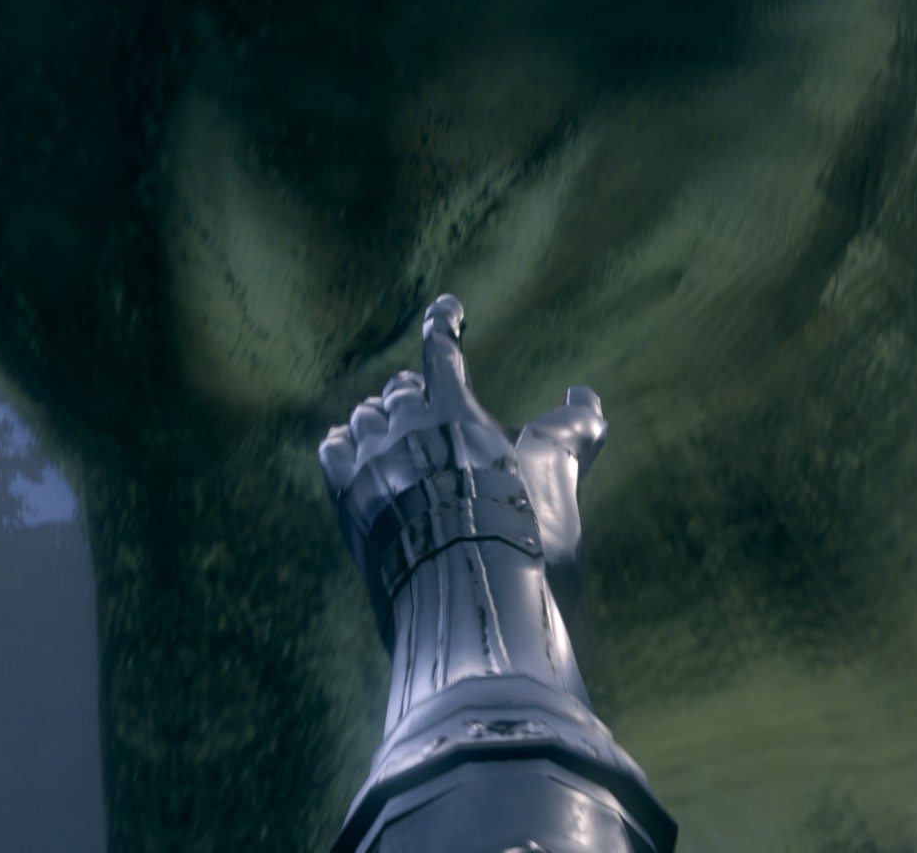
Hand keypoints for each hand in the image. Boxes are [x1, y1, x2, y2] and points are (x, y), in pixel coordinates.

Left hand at [318, 293, 607, 641]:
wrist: (471, 608)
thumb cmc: (525, 538)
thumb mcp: (559, 476)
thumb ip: (573, 428)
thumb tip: (584, 394)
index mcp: (456, 411)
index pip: (440, 348)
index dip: (444, 322)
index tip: (447, 308)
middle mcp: (406, 430)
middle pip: (400, 390)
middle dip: (417, 392)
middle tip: (430, 404)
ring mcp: (372, 468)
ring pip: (365, 420)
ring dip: (382, 420)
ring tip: (397, 435)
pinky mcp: (348, 506)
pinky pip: (332, 453)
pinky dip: (345, 445)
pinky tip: (355, 452)